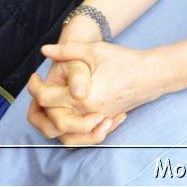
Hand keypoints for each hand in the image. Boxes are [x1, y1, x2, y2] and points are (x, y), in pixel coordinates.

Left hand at [27, 39, 163, 144]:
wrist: (152, 75)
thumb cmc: (125, 61)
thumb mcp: (95, 50)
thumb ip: (68, 50)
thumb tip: (45, 50)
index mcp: (82, 96)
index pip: (45, 99)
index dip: (34, 87)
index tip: (35, 77)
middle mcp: (87, 113)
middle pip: (51, 122)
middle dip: (38, 111)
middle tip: (37, 94)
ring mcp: (97, 120)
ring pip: (66, 136)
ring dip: (52, 124)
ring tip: (48, 108)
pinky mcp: (105, 122)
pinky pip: (82, 136)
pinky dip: (71, 130)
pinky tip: (69, 113)